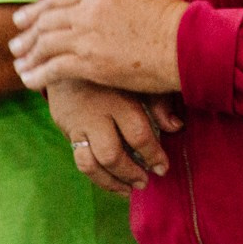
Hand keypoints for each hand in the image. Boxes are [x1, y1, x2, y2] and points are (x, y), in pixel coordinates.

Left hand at [10, 0, 187, 92]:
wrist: (184, 44)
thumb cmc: (167, 14)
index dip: (37, 9)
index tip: (23, 19)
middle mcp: (88, 14)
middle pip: (46, 21)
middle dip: (27, 33)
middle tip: (14, 43)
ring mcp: (88, 39)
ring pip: (46, 45)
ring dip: (28, 55)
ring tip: (18, 64)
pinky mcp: (92, 65)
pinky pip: (55, 69)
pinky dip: (39, 75)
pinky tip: (29, 81)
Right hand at [47, 77, 182, 195]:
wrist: (67, 54)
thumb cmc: (113, 66)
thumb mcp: (137, 77)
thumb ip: (158, 102)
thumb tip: (176, 127)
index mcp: (118, 96)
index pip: (137, 134)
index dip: (153, 155)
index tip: (163, 168)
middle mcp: (95, 112)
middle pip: (111, 154)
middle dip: (131, 173)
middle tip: (146, 181)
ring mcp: (77, 123)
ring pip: (90, 163)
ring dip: (111, 182)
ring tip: (129, 189)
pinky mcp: (66, 129)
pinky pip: (79, 160)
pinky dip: (96, 176)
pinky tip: (111, 181)